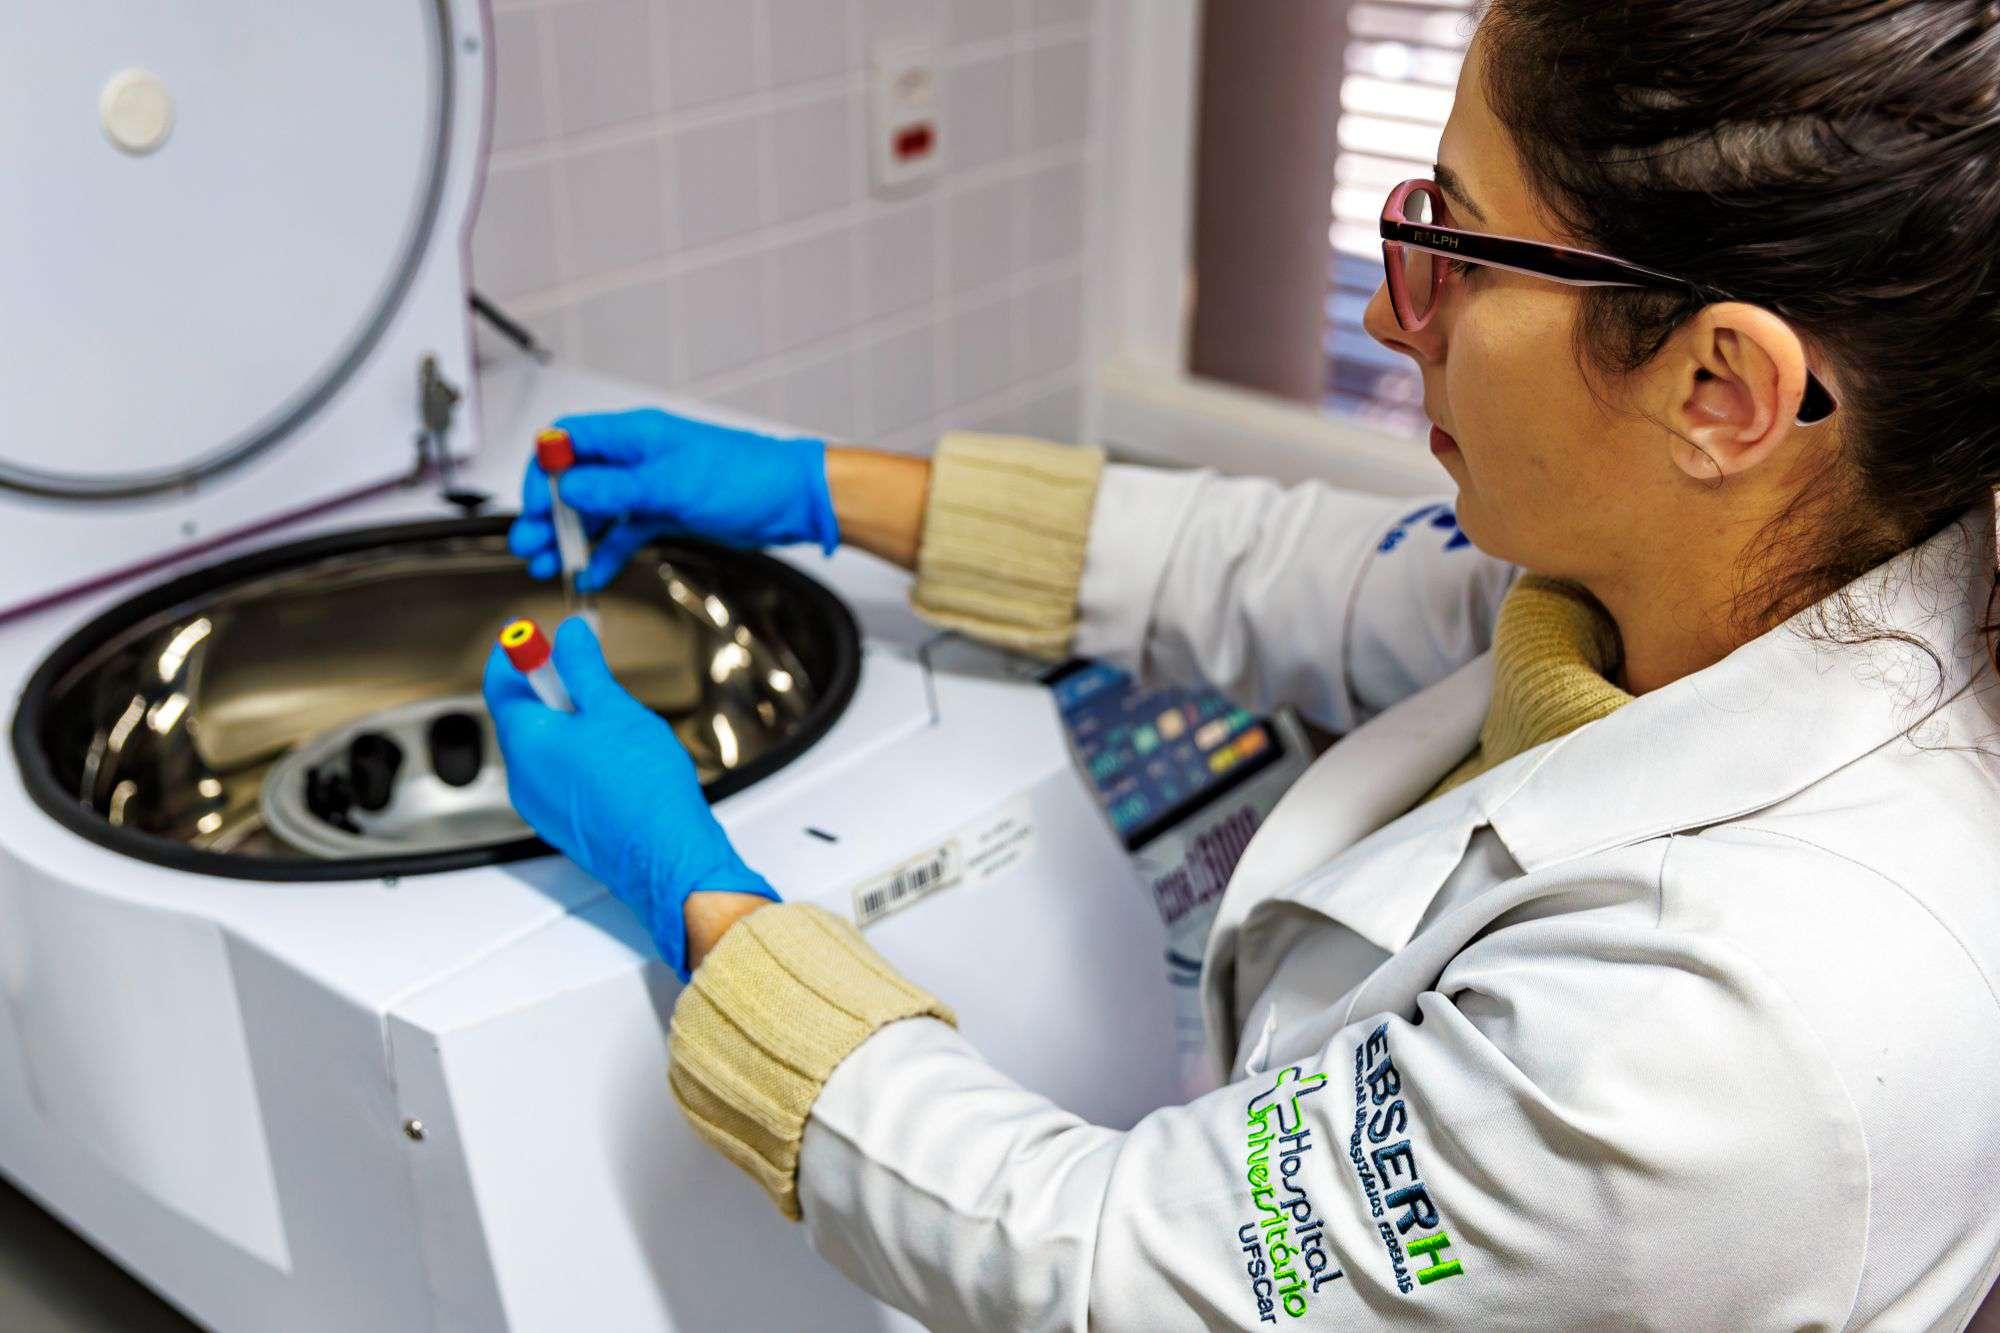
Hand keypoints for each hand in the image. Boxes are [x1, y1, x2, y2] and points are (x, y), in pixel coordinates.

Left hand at [483, 617, 778, 979]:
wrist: (666, 854)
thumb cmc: (642, 787)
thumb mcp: (613, 709)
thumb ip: (583, 668)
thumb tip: (567, 637)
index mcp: (527, 741)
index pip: (500, 684)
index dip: (513, 653)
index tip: (527, 635)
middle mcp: (522, 776)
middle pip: (522, 717)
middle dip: (549, 689)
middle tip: (580, 668)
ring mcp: (540, 805)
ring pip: (543, 749)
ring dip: (566, 724)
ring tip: (611, 720)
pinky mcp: (562, 824)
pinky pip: (558, 778)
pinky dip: (575, 756)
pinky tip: (615, 757)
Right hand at [508, 408, 838, 590]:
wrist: (792, 500)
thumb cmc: (747, 477)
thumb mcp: (674, 485)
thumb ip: (618, 489)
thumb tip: (568, 487)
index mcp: (635, 436)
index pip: (568, 443)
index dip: (543, 472)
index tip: (532, 507)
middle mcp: (637, 458)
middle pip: (576, 481)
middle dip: (549, 513)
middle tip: (531, 545)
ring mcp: (651, 487)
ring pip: (597, 510)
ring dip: (571, 537)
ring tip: (549, 564)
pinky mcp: (666, 512)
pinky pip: (625, 532)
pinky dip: (606, 552)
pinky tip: (592, 574)